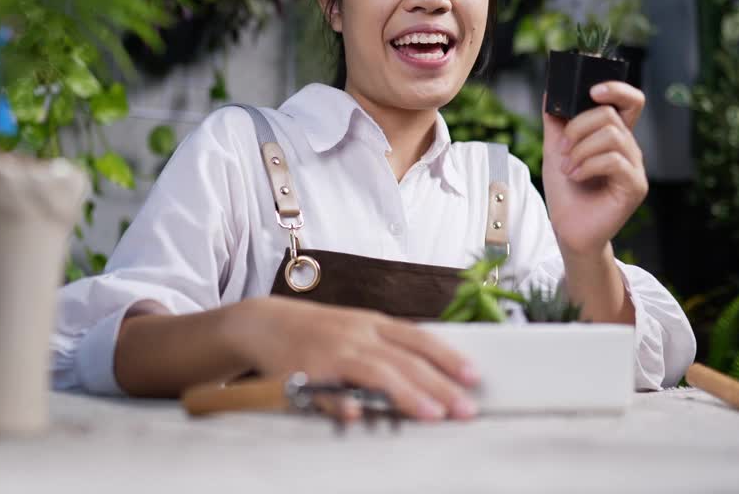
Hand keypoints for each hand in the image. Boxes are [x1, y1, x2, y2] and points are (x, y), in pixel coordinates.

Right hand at [226, 296, 479, 421]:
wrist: (264, 322)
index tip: (474, 377)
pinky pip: (326, 390)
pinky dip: (340, 402)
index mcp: (374, 324)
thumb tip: (433, 371)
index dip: (448, 357)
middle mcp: (357, 335)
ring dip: (405, 394)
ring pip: (375, 372)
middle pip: (406, 360)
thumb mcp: (358, 328)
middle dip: (439, 386)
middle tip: (465, 410)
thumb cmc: (318, 331)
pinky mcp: (305, 372)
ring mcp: (332, 353)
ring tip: (431, 415)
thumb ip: (390, 347)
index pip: (420, 338)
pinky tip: (356, 416)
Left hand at [541, 81, 648, 257]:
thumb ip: (555, 122)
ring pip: (612, 136)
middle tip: (563, 149)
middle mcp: (628, 148)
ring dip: (581, 149)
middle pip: (610, 115)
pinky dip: (588, 165)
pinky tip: (576, 176)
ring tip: (568, 168)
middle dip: (578, 127)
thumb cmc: (566, 192)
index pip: (629, 102)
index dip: (616, 89)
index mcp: (613, 136)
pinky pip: (613, 161)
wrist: (569, 229)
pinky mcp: (635, 186)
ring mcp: (635, 167)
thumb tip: (549, 93)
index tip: (592, 90)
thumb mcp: (555, 150)